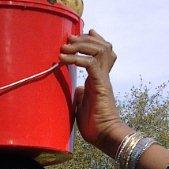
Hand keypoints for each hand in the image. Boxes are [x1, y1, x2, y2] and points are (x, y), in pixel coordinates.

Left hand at [60, 31, 129, 154]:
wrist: (105, 136)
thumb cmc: (94, 125)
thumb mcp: (84, 105)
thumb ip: (82, 93)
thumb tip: (78, 87)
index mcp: (100, 79)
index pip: (103, 52)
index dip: (95, 39)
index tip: (84, 32)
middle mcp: (103, 76)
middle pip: (103, 46)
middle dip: (86, 38)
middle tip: (69, 38)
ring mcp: (103, 79)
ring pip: (100, 50)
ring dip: (81, 45)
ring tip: (65, 47)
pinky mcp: (100, 85)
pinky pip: (91, 64)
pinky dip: (77, 58)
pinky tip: (64, 59)